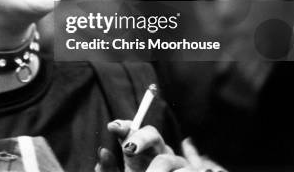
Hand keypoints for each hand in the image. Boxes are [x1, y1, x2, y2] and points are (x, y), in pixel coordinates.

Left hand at [94, 130, 227, 171]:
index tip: (113, 127)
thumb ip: (109, 168)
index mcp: (137, 151)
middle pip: (152, 133)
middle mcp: (157, 151)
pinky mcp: (190, 171)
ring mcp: (175, 162)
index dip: (123, 126)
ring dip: (154, 171)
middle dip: (139, 138)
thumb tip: (102, 150)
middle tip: (128, 149)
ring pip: (165, 158)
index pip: (130, 131)